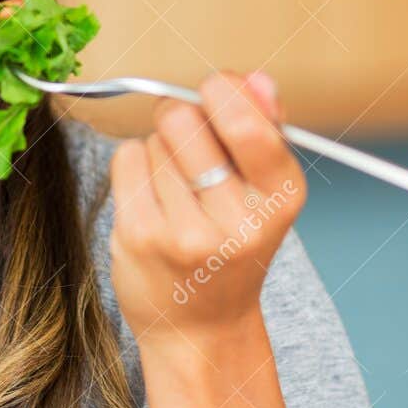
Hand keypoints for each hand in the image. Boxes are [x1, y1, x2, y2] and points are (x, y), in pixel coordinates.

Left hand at [108, 70, 304, 352]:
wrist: (202, 329)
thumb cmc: (233, 246)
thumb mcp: (265, 192)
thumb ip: (264, 127)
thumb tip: (256, 78)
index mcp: (281, 198)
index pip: (246, 122)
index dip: (220, 91)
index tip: (215, 97)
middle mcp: (238, 221)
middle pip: (183, 119)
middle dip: (179, 118)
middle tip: (187, 147)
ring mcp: (186, 234)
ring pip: (152, 140)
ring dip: (159, 151)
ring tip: (176, 191)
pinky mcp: (141, 238)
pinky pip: (126, 159)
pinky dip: (134, 167)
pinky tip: (151, 199)